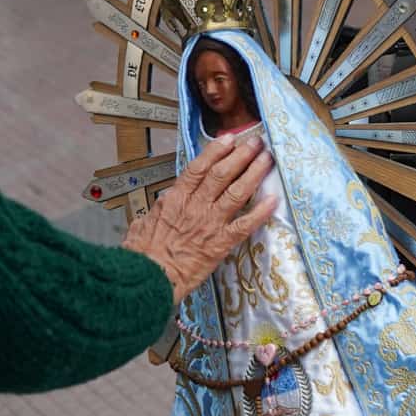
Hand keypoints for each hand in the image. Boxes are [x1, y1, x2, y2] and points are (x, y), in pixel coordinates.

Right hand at [121, 133, 277, 303]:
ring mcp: (211, 223)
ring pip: (237, 192)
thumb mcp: (145, 221)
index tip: (229, 139)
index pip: (199, 168)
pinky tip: (273, 199)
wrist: (149, 276)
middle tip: (256, 142)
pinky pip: (246, 224)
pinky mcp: (222, 243)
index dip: (216, 151)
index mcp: (176, 198)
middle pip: (222, 174)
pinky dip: (261, 211)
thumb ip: (161, 208)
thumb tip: (166, 201)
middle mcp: (196, 206)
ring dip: (254, 173)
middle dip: (241, 155)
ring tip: (267, 159)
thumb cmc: (142, 253)